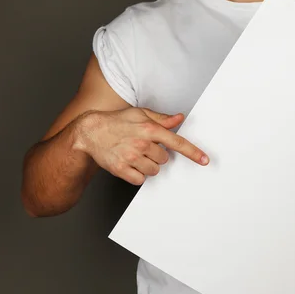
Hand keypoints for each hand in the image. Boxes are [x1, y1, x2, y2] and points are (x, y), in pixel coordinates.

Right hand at [74, 108, 208, 184]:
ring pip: (154, 171)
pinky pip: (140, 180)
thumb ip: (161, 119)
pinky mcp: (121, 169)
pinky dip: (137, 175)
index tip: (204, 160)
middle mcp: (141, 143)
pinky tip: (129, 164)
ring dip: (148, 166)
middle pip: (164, 159)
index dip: (193, 152)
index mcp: (149, 128)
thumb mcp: (139, 114)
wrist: (89, 132)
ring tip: (135, 155)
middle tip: (143, 148)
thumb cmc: (116, 122)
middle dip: (157, 155)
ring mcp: (131, 157)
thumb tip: (179, 119)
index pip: (176, 142)